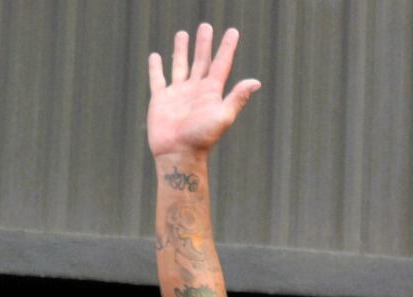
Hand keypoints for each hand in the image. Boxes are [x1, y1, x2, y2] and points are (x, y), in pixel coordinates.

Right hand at [147, 24, 259, 158]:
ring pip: (180, 65)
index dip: (227, 48)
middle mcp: (196, 90)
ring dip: (181, 50)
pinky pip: (158, 79)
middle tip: (206, 26)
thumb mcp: (223, 116)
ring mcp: (178, 93)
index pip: (221, 64)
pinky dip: (156, 67)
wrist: (179, 154)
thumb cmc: (203, 138)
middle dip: (204, 43)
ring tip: (182, 34)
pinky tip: (156, 56)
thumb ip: (237, 98)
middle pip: (201, 60)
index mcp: (212, 92)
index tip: (233, 32)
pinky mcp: (161, 99)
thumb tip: (256, 81)